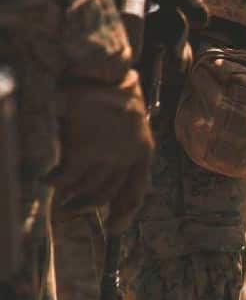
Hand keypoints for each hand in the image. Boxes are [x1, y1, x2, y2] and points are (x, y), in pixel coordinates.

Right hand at [48, 70, 152, 233]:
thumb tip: (102, 177)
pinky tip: (48, 178)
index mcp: (144, 148)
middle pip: (107, 194)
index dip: (126, 212)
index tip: (116, 228)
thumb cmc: (110, 93)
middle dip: (88, 207)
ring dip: (69, 197)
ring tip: (58, 195)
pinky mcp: (83, 150)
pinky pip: (66, 178)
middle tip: (71, 211)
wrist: (98, 70)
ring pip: (85, 189)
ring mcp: (106, 155)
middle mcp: (128, 155)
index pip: (137, 189)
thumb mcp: (126, 122)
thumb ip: (121, 148)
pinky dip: (54, 182)